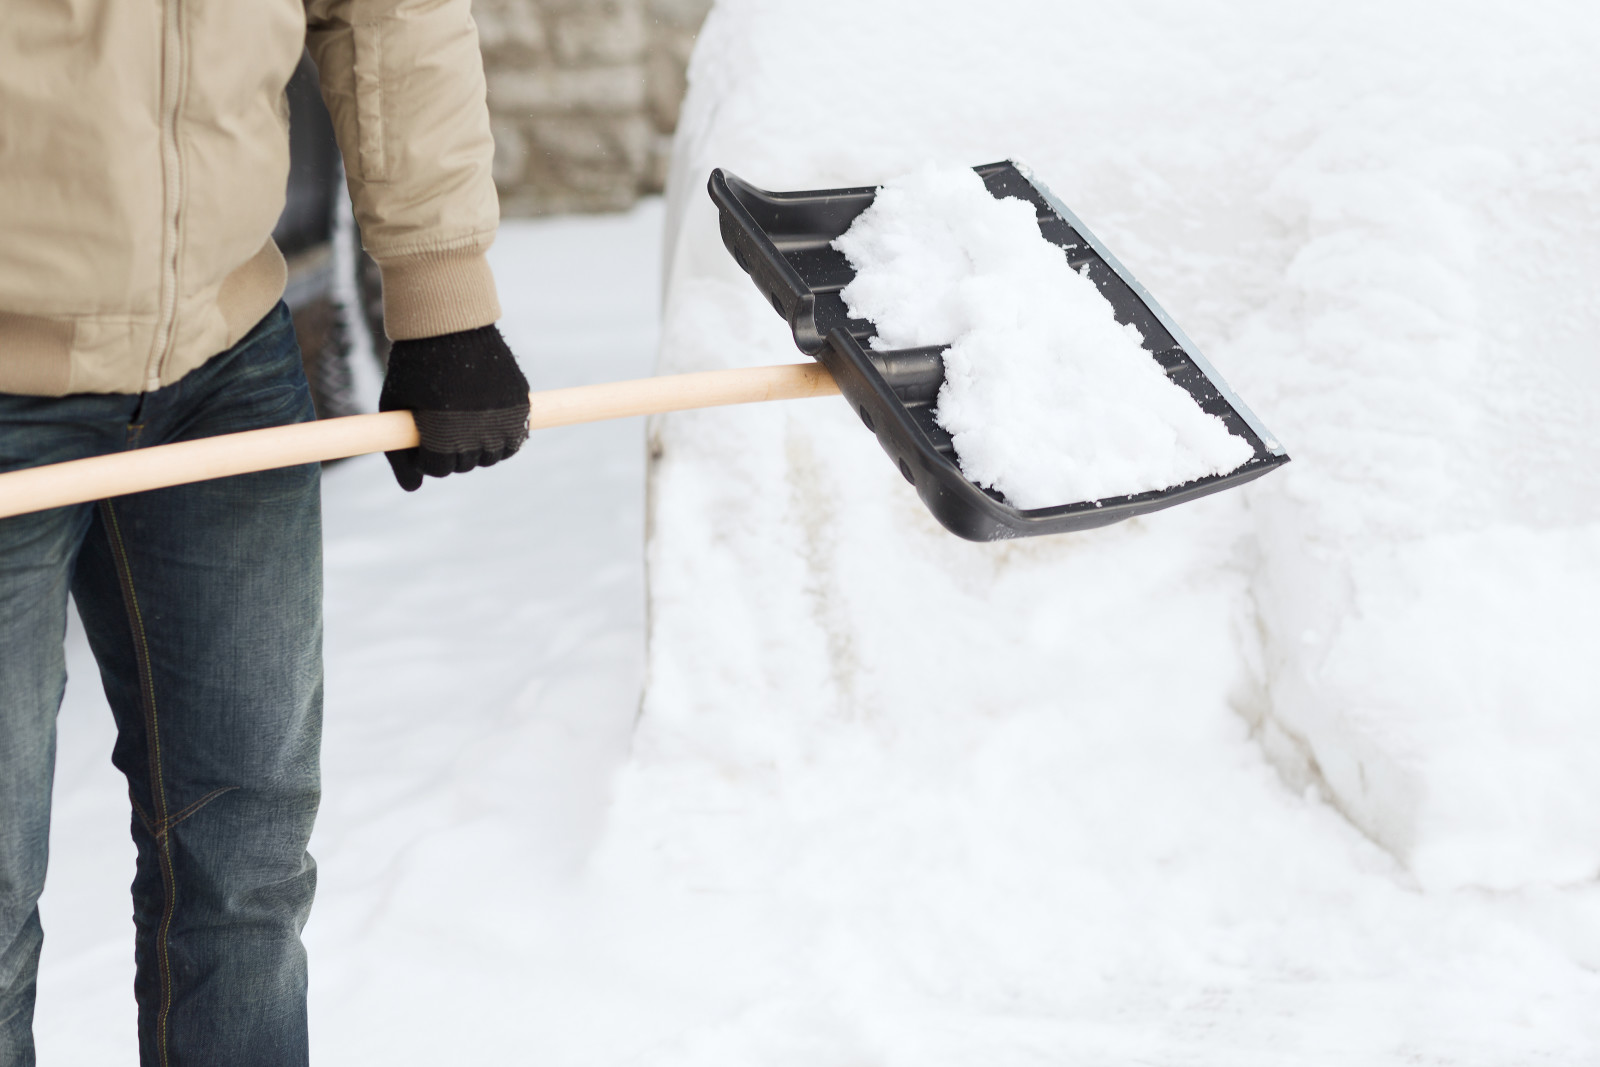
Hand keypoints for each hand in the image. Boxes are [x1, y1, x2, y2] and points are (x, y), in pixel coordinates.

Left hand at [377, 324, 530, 491]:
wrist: (450, 324)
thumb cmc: (415, 367)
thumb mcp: (395, 408)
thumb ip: (399, 454)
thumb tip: (412, 490)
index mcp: (443, 435)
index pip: (437, 468)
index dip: (424, 456)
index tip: (420, 437)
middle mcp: (476, 432)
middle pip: (465, 465)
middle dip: (450, 451)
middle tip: (441, 424)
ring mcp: (502, 419)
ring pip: (492, 456)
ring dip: (478, 447)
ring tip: (463, 422)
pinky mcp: (521, 406)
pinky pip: (515, 439)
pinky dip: (502, 437)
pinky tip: (486, 421)